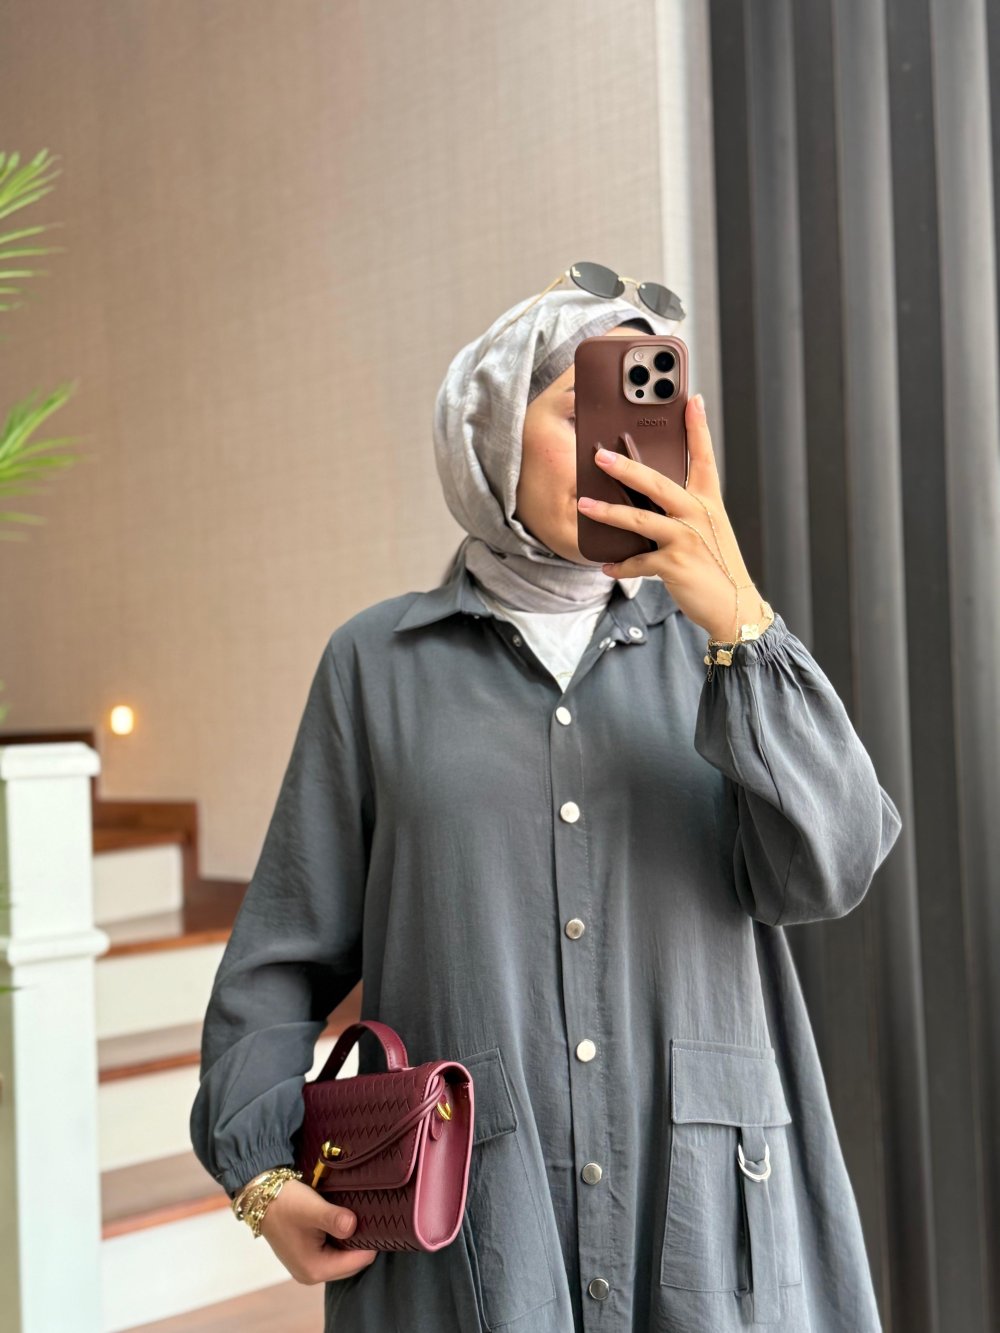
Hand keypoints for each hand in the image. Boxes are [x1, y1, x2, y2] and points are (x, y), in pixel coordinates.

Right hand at [258, 1179, 379, 1284]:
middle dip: (362, 1242)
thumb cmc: (286, 1202)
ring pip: (344, 1257)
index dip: (371, 1242)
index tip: (379, 1221)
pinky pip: (334, 1252)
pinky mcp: (307, 1256)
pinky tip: (345, 1222)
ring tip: (359, 1218)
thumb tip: (353, 1226)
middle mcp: (311, 1274)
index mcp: (315, 1269)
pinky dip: (342, 1240)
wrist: (261, 1197)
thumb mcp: (311, 1208)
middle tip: (371, 1217)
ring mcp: (308, 1266)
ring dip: (352, 1241)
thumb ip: (333, 1219)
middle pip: (352, 1263)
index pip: (358, 1262)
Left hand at [576, 393, 765, 640]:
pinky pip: (638, 562)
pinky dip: (620, 565)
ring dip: (608, 512)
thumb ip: (684, 509)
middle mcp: (698, 515)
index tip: (692, 400)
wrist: (734, 606)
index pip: (704, 457)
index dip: (698, 428)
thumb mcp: (708, 529)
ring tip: (584, 505)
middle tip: (600, 455)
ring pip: (640, 520)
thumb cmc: (717, 565)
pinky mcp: (675, 565)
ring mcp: (687, 539)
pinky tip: (606, 565)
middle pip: (658, 484)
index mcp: (708, 501)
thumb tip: (647, 496)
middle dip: (626, 468)